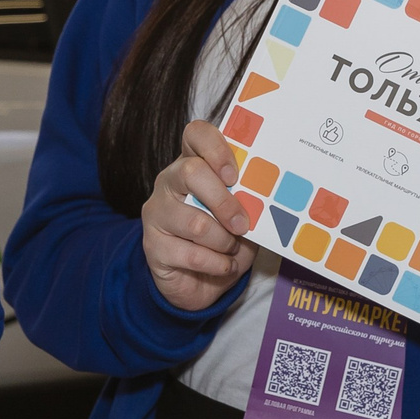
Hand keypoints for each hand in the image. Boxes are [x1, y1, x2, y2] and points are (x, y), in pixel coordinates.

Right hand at [140, 120, 254, 312]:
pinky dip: (216, 263)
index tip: (235, 175)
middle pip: (191, 172)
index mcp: (193, 164)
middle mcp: (169, 182)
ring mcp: (157, 213)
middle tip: (242, 224)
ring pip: (194, 221)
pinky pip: (190, 253)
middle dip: (225, 201)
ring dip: (224, 241)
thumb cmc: (224, 240)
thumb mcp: (242, 216)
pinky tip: (223, 265)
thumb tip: (267, 196)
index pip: (196, 134)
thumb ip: (248, 200)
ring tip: (232, 249)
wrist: (200, 284)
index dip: (216, 148)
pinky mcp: (152, 245)